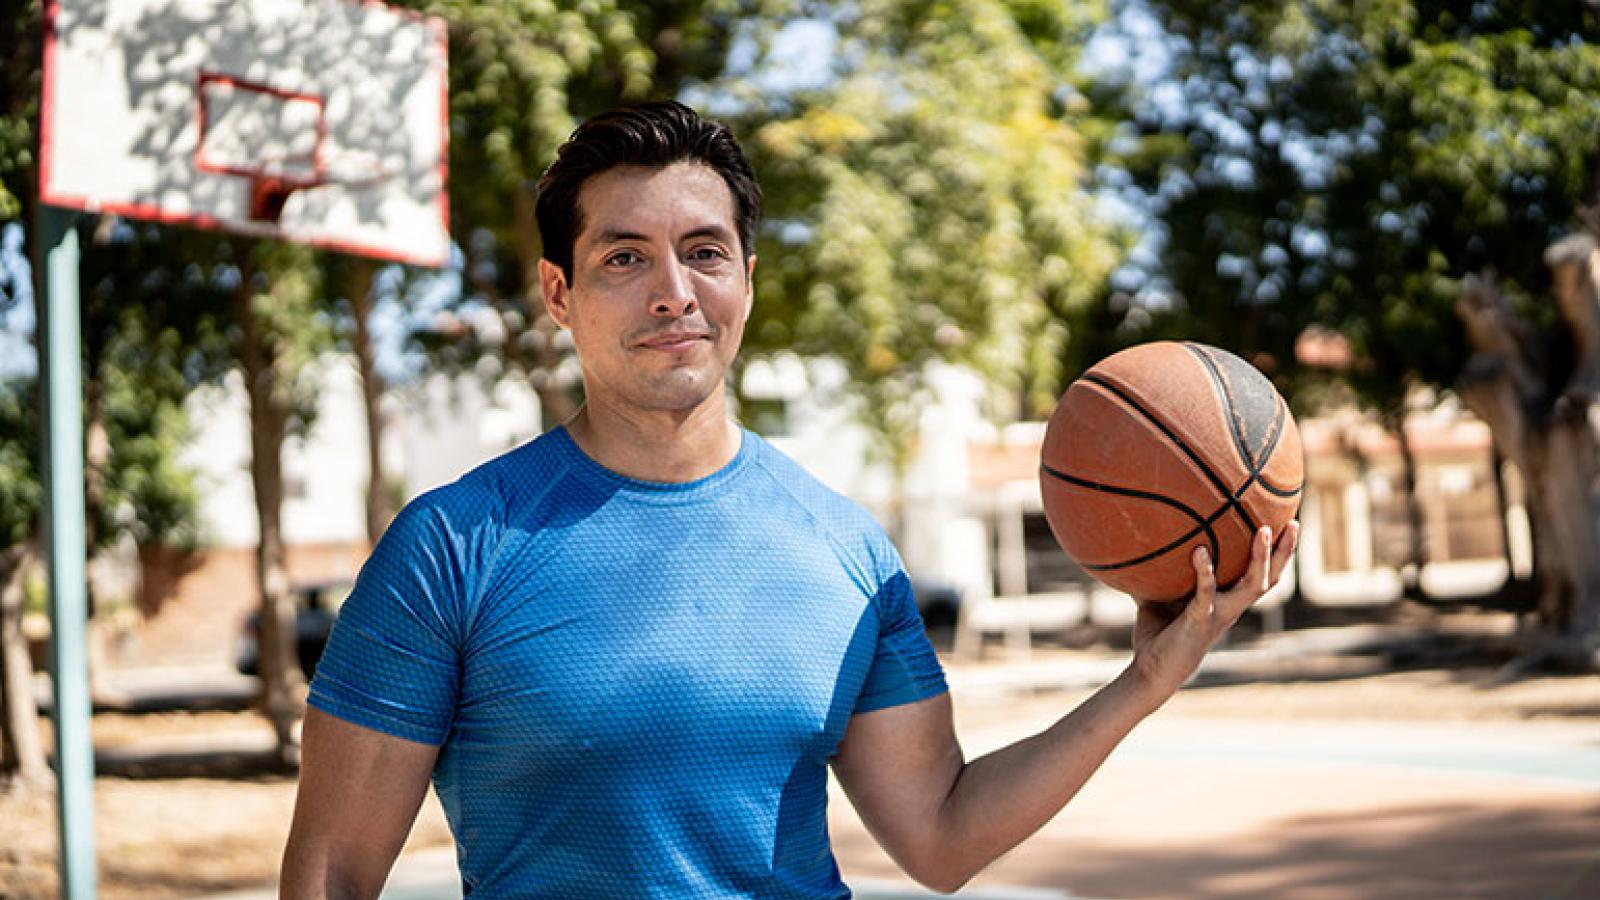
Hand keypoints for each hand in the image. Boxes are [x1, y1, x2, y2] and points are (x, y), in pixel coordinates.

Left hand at [1128, 521, 1299, 704]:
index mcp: (1227, 602)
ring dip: (1261, 558)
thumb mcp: (1159, 597)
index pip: (1259, 575)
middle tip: (1294, 522)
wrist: (1150, 673)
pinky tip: (1199, 551)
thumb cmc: (1157, 636)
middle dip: (1285, 552)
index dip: (1276, 555)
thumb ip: (1159, 574)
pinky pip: (1206, 592)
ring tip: (1263, 530)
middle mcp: (1231, 608)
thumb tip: (1142, 543)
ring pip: (1253, 585)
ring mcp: (1219, 615)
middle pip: (1270, 578)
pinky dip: (1204, 572)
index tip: (1284, 524)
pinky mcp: (1200, 621)